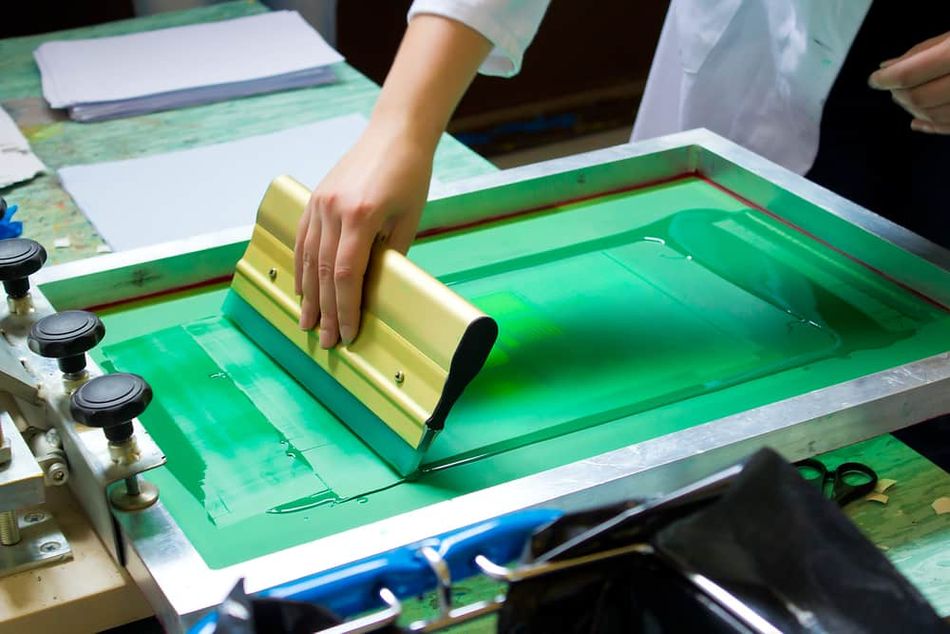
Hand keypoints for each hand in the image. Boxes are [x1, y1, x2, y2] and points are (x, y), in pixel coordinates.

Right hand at [293, 15, 491, 347]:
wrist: (395, 131)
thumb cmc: (411, 175)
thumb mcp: (408, 218)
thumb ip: (391, 254)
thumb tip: (377, 291)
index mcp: (361, 215)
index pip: (347, 275)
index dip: (346, 309)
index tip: (348, 333)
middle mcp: (334, 210)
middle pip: (324, 272)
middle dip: (326, 311)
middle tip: (326, 341)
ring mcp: (320, 203)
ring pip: (307, 259)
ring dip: (308, 295)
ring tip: (309, 323)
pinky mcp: (315, 198)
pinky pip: (303, 240)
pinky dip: (302, 268)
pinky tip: (303, 289)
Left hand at [869, 31, 949, 133]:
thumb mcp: (949, 37)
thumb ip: (920, 53)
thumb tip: (886, 67)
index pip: (909, 74)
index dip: (886, 79)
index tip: (874, 80)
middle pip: (918, 97)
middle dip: (898, 94)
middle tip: (891, 87)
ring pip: (932, 115)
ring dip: (911, 108)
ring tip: (904, 97)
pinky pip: (948, 127)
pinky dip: (929, 125)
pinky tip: (916, 122)